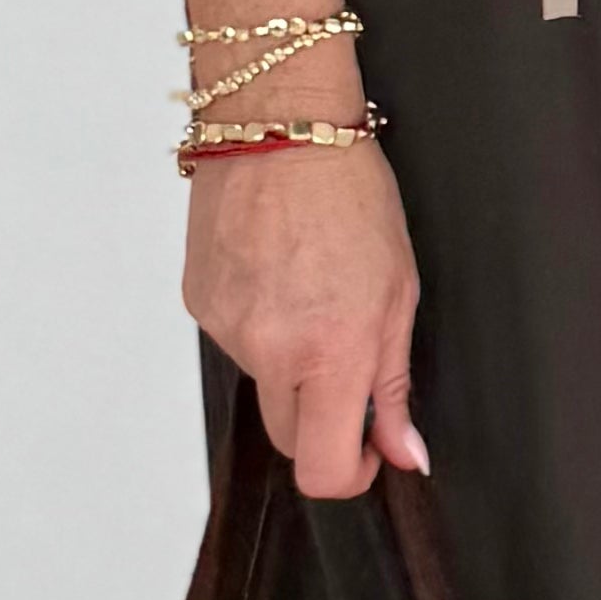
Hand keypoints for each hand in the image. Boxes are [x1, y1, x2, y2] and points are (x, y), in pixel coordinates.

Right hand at [181, 130, 426, 497]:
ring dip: (290, 360)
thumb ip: (393, 384)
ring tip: (311, 286)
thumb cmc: (350, 194)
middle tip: (348, 364)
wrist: (278, 124)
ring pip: (263, 383)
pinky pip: (235, 341)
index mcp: (330, 351)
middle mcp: (269, 351)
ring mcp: (225, 330)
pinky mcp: (198, 304)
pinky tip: (277, 271)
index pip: (321, 468)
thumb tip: (402, 452)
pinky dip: (260, 322)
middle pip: (288, 439)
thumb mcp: (399, 292)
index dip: (348, 475)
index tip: (367, 452)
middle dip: (321, 421)